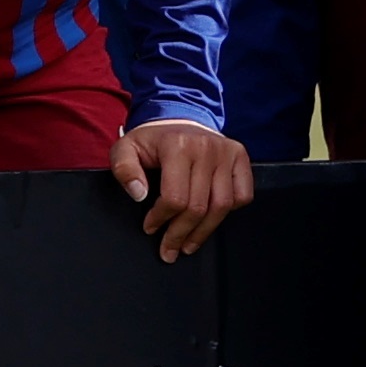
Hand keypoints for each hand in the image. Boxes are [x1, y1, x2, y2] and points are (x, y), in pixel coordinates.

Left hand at [113, 119, 254, 259]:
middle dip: (180, 234)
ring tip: (189, 244)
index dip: (161, 219)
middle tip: (169, 249)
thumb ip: (124, 169)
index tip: (150, 228)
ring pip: (222, 206)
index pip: (174, 198)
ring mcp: (226, 152)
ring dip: (204, 232)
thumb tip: (139, 194)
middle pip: (198, 207)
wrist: (179, 117)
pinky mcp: (240, 156)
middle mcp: (206, 148)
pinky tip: (211, 218)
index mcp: (176, 146)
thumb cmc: (152, 141)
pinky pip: (242, 195)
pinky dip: (229, 211)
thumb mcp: (125, 149)